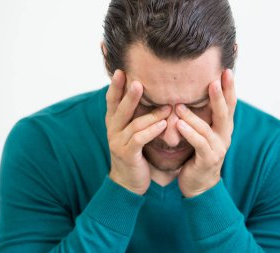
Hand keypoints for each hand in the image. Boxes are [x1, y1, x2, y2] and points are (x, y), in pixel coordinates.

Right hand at [105, 70, 170, 194]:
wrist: (128, 182)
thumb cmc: (135, 152)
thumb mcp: (132, 132)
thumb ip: (136, 116)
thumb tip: (147, 94)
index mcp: (113, 122)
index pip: (112, 101)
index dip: (115, 86)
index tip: (121, 70)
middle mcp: (112, 130)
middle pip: (120, 109)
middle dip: (129, 95)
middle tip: (139, 82)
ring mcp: (118, 143)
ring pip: (134, 124)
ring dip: (152, 115)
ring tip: (168, 107)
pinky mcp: (127, 154)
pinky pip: (139, 139)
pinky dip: (152, 131)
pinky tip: (163, 124)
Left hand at [175, 69, 236, 197]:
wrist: (199, 183)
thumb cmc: (198, 154)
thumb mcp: (202, 132)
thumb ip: (201, 116)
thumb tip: (192, 92)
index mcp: (223, 127)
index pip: (229, 104)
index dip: (229, 88)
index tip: (227, 71)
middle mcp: (224, 135)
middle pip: (224, 113)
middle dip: (220, 96)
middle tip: (215, 80)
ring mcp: (218, 148)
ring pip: (207, 129)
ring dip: (193, 116)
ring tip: (180, 105)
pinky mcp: (207, 159)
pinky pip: (198, 144)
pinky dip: (189, 133)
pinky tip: (179, 124)